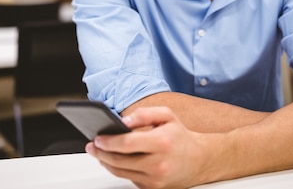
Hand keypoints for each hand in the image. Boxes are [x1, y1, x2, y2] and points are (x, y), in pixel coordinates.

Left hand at [86, 106, 213, 188]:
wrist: (200, 160)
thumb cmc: (180, 136)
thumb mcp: (166, 115)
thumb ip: (143, 113)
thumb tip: (123, 121)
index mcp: (161, 143)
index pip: (126, 144)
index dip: (108, 142)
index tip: (98, 138)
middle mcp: (158, 164)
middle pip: (119, 161)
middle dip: (101, 153)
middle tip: (92, 146)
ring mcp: (156, 180)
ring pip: (121, 173)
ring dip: (106, 163)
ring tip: (99, 153)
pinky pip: (130, 180)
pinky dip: (120, 170)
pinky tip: (115, 161)